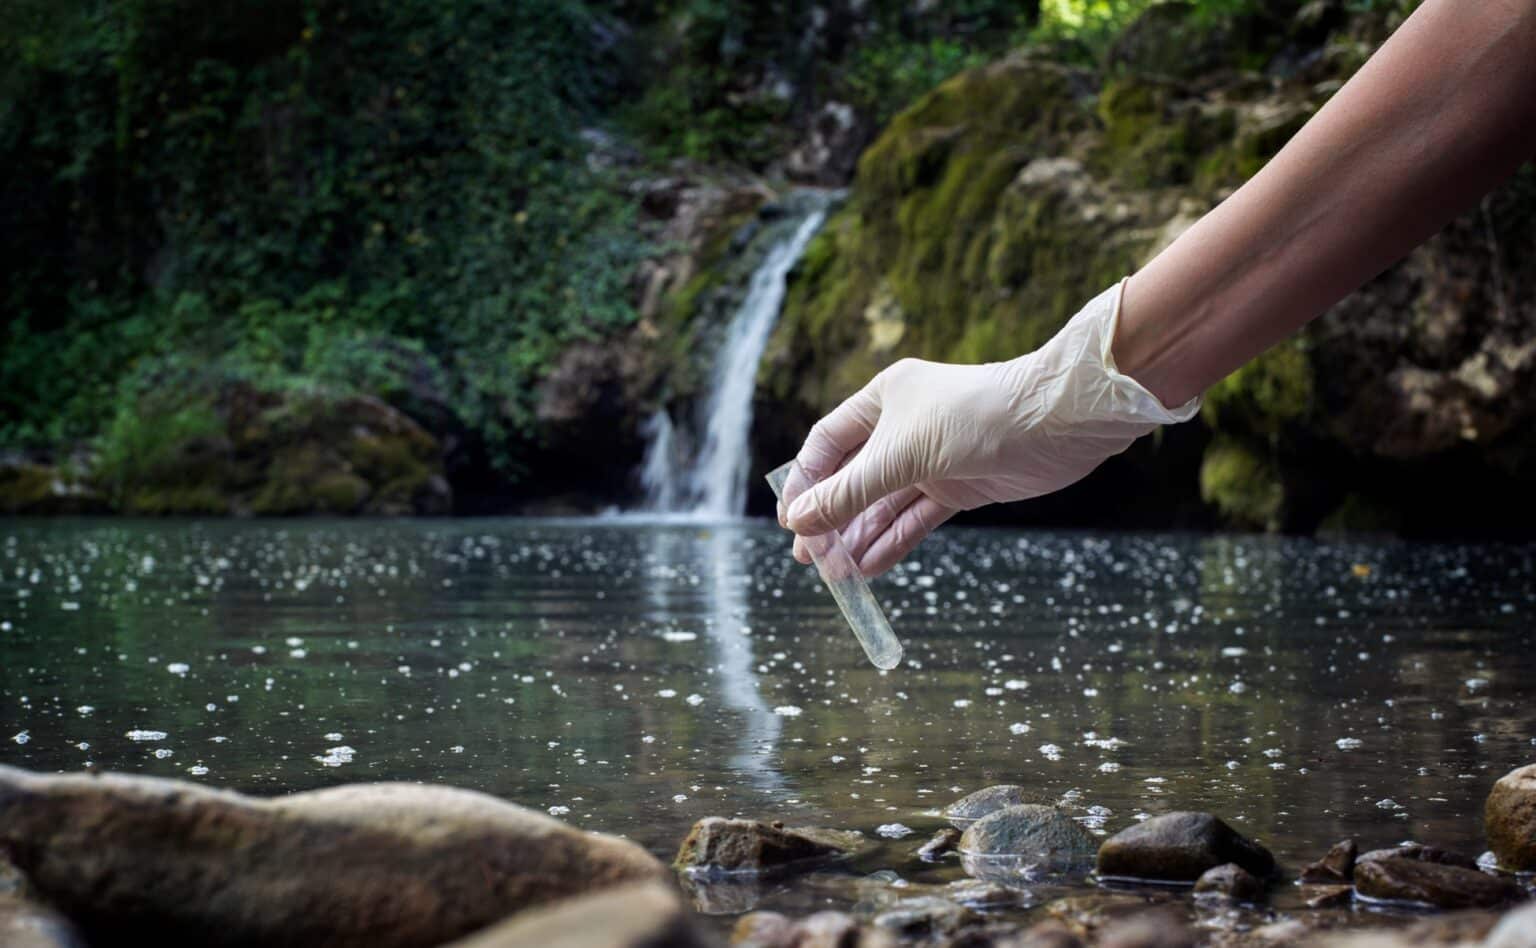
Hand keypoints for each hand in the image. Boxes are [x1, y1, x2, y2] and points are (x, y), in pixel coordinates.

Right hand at [781, 280, 1199, 575]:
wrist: (1055, 422)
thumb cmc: (974, 417)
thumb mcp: (900, 456)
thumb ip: (848, 492)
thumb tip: (799, 522)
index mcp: (884, 399)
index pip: (827, 444)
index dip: (805, 482)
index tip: (791, 522)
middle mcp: (904, 427)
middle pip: (853, 478)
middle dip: (831, 519)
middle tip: (810, 559)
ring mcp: (933, 459)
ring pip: (883, 504)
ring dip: (860, 537)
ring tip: (837, 574)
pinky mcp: (960, 487)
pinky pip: (915, 519)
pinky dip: (893, 542)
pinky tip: (869, 568)